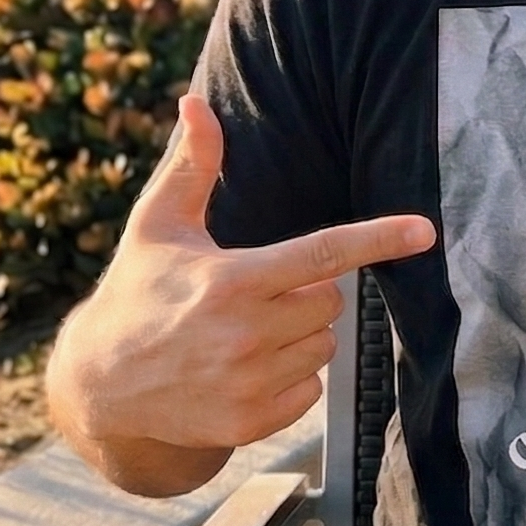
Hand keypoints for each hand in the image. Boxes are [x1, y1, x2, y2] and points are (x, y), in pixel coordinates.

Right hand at [49, 93, 435, 464]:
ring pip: (322, 346)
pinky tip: (243, 368)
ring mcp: (248, 384)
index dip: (379, 238)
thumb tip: (195, 102)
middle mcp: (246, 334)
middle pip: (330, 302)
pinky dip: (289, 377)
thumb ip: (192, 164)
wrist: (101, 386)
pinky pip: (309, 390)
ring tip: (242, 332)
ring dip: (297, 335)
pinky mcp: (250, 423)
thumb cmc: (138, 292)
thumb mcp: (158, 225)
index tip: (424, 231)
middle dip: (305, 292)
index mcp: (232, 280)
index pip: (323, 253)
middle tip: (256, 293)